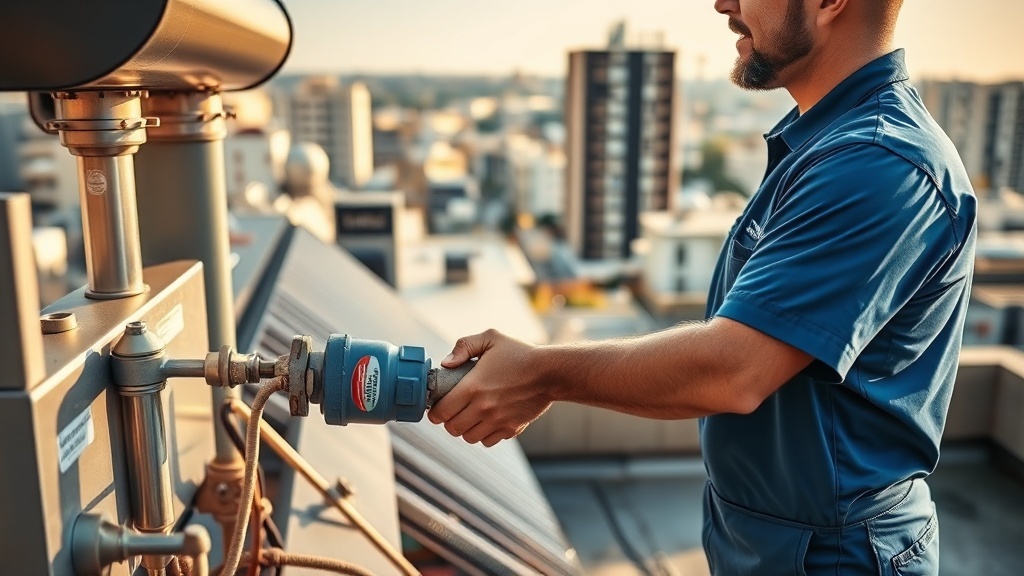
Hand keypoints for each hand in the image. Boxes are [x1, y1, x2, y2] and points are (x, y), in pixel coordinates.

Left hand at [427, 329, 552, 446]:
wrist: (550, 372)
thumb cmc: (520, 353)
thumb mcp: (491, 338)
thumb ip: (464, 346)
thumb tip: (446, 363)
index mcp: (473, 386)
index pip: (441, 411)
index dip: (435, 412)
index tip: (437, 406)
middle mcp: (483, 408)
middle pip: (452, 428)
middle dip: (448, 421)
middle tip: (453, 411)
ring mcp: (497, 421)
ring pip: (468, 438)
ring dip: (465, 429)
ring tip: (469, 417)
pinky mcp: (511, 429)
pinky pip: (487, 441)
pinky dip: (483, 435)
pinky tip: (486, 422)